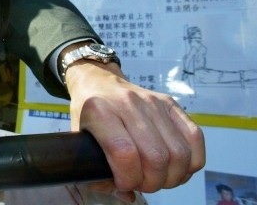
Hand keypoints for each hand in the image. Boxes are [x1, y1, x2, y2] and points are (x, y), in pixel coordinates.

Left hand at [65, 60, 204, 199]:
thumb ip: (94, 170)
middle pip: (156, 157)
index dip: (128, 179)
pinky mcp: (171, 104)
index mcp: (99, 111)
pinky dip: (190, 162)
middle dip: (151, 182)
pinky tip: (174, 168)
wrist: (99, 81)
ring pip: (179, 153)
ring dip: (172, 176)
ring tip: (157, 177)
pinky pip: (195, 139)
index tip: (123, 183)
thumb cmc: (89, 114)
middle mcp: (128, 103)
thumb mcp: (79, 139)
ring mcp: (153, 102)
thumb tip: (125, 194)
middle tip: (141, 183)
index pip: (125, 154)